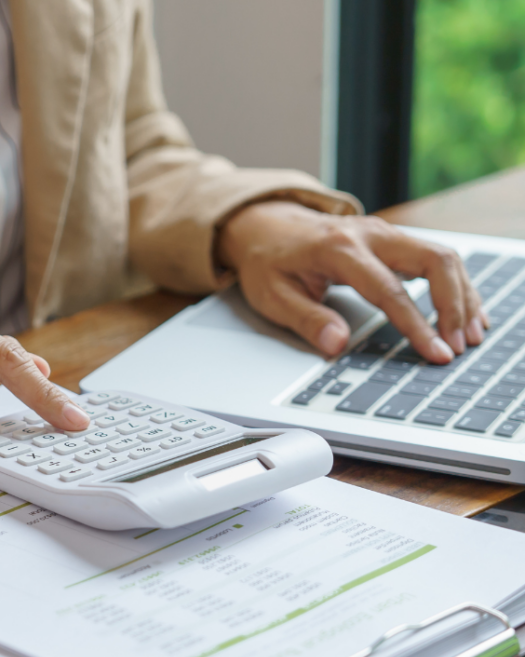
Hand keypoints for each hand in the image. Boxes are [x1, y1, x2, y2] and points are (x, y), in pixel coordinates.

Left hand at [216, 201, 485, 363]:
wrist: (264, 226)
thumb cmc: (268, 262)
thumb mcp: (272, 296)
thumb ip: (307, 320)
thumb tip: (337, 345)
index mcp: (338, 249)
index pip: (389, 290)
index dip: (416, 325)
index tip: (435, 353)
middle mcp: (369, 234)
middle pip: (434, 260)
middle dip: (454, 305)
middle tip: (459, 345)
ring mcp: (384, 233)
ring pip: (442, 256)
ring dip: (462, 295)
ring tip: (470, 335)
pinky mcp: (393, 239)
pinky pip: (435, 258)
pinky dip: (455, 285)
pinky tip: (464, 312)